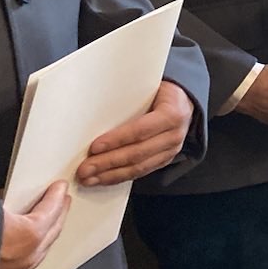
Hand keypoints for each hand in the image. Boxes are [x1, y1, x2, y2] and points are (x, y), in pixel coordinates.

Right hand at [0, 182, 69, 268]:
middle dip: (58, 213)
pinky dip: (33, 250)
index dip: (56, 195)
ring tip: (49, 221)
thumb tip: (4, 194)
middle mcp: (27, 256)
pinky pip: (28, 263)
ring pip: (42, 249)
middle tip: (61, 201)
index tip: (60, 187)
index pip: (51, 208)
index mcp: (28, 234)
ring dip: (48, 233)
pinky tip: (28, 246)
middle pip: (53, 229)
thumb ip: (0, 200)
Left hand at [79, 80, 194, 185]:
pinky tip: (104, 179)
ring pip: (139, 167)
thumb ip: (129, 101)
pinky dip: (120, 177)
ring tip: (88, 179)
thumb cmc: (160, 92)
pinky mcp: (165, 160)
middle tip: (84, 169)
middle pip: (137, 153)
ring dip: (110, 175)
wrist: (183, 101)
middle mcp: (174, 135)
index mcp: (172, 114)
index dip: (116, 140)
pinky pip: (141, 172)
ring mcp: (172, 150)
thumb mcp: (149, 89)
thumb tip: (93, 112)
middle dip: (107, 163)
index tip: (94, 147)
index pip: (140, 130)